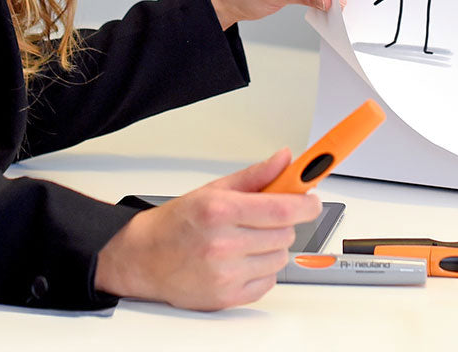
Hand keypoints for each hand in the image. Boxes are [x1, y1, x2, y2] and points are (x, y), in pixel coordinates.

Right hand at [94, 149, 319, 309]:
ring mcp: (224, 274)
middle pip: (284, 234)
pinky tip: (243, 260)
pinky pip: (267, 283)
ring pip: (279, 258)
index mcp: (221, 211)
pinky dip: (263, 271)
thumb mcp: (215, 189)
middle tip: (266, 217)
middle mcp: (223, 244)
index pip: (282, 209)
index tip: (313, 198)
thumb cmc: (178, 222)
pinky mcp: (226, 298)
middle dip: (283, 222)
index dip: (305, 203)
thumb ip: (256, 175)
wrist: (144, 257)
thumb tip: (286, 159)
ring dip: (273, 246)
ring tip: (248, 239)